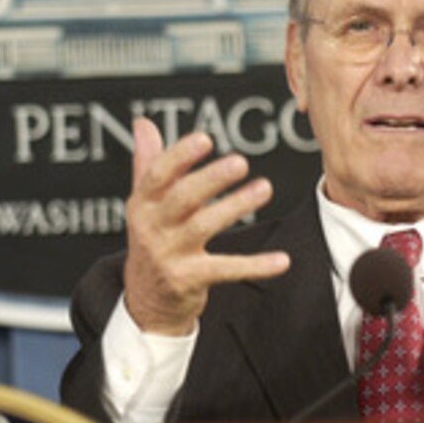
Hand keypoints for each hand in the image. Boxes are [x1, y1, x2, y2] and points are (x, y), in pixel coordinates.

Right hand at [122, 117, 290, 334]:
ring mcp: (170, 255)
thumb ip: (148, 162)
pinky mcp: (189, 280)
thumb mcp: (145, 203)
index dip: (179, 156)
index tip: (205, 139)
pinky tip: (281, 260)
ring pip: (203, 227)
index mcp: (142, 204)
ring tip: (264, 188)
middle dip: (210, 179)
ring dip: (235, 206)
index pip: (157, 175)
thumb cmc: (154, 239)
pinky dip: (255, 265)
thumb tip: (142, 123)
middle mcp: (153, 228)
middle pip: (182, 199)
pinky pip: (226, 269)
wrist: (147, 300)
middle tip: (241, 162)